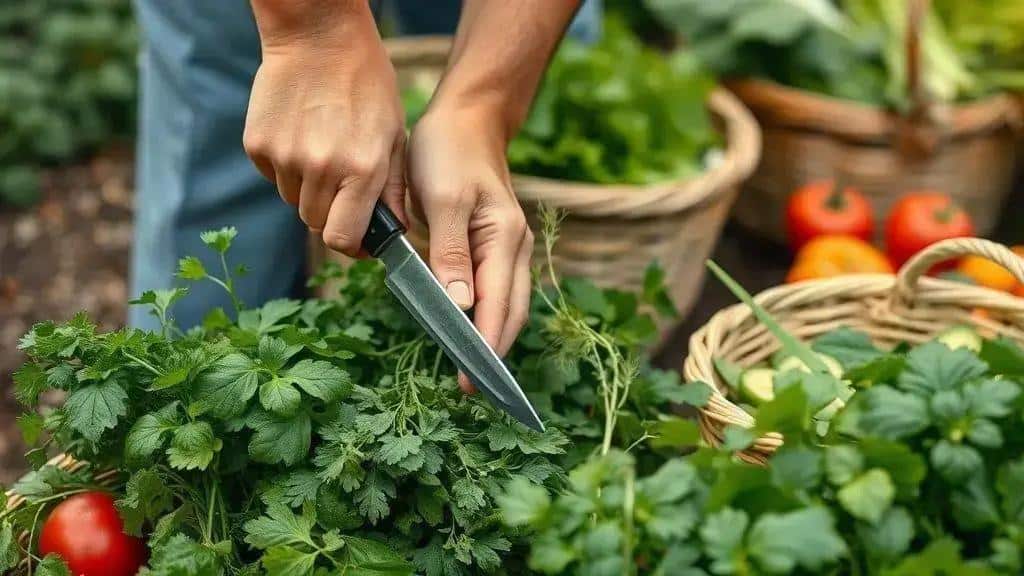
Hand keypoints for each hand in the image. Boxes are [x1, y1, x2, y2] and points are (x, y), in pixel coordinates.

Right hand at [243, 3, 405, 255]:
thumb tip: (395, 230)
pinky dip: (286, 167)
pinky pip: (272, 176)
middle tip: (342, 187)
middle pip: (316, 224)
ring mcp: (284, 157)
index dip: (351, 245)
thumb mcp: (393, 134)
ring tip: (323, 150)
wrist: (318, 36)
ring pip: (293, 200)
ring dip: (308, 190)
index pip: (342, 238)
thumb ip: (393, 188)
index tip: (357, 238)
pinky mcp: (258, 144)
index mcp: (361, 169)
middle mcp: (320, 169)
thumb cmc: (366, 83)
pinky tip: (301, 135)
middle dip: (331, 215)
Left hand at [407, 105, 533, 391]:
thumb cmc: (447, 153)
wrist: (465, 117)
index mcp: (505, 240)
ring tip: (470, 370)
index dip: (486, 347)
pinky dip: (486, 316)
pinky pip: (495, 290)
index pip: (500, 307)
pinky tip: (469, 331)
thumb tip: (461, 306)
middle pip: (512, 314)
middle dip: (494, 353)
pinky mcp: (495, 245)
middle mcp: (514, 248)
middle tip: (471, 390)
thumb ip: (451, 253)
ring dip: (492, 338)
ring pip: (507, 305)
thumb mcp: (443, 199)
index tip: (471, 381)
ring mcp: (508, 248)